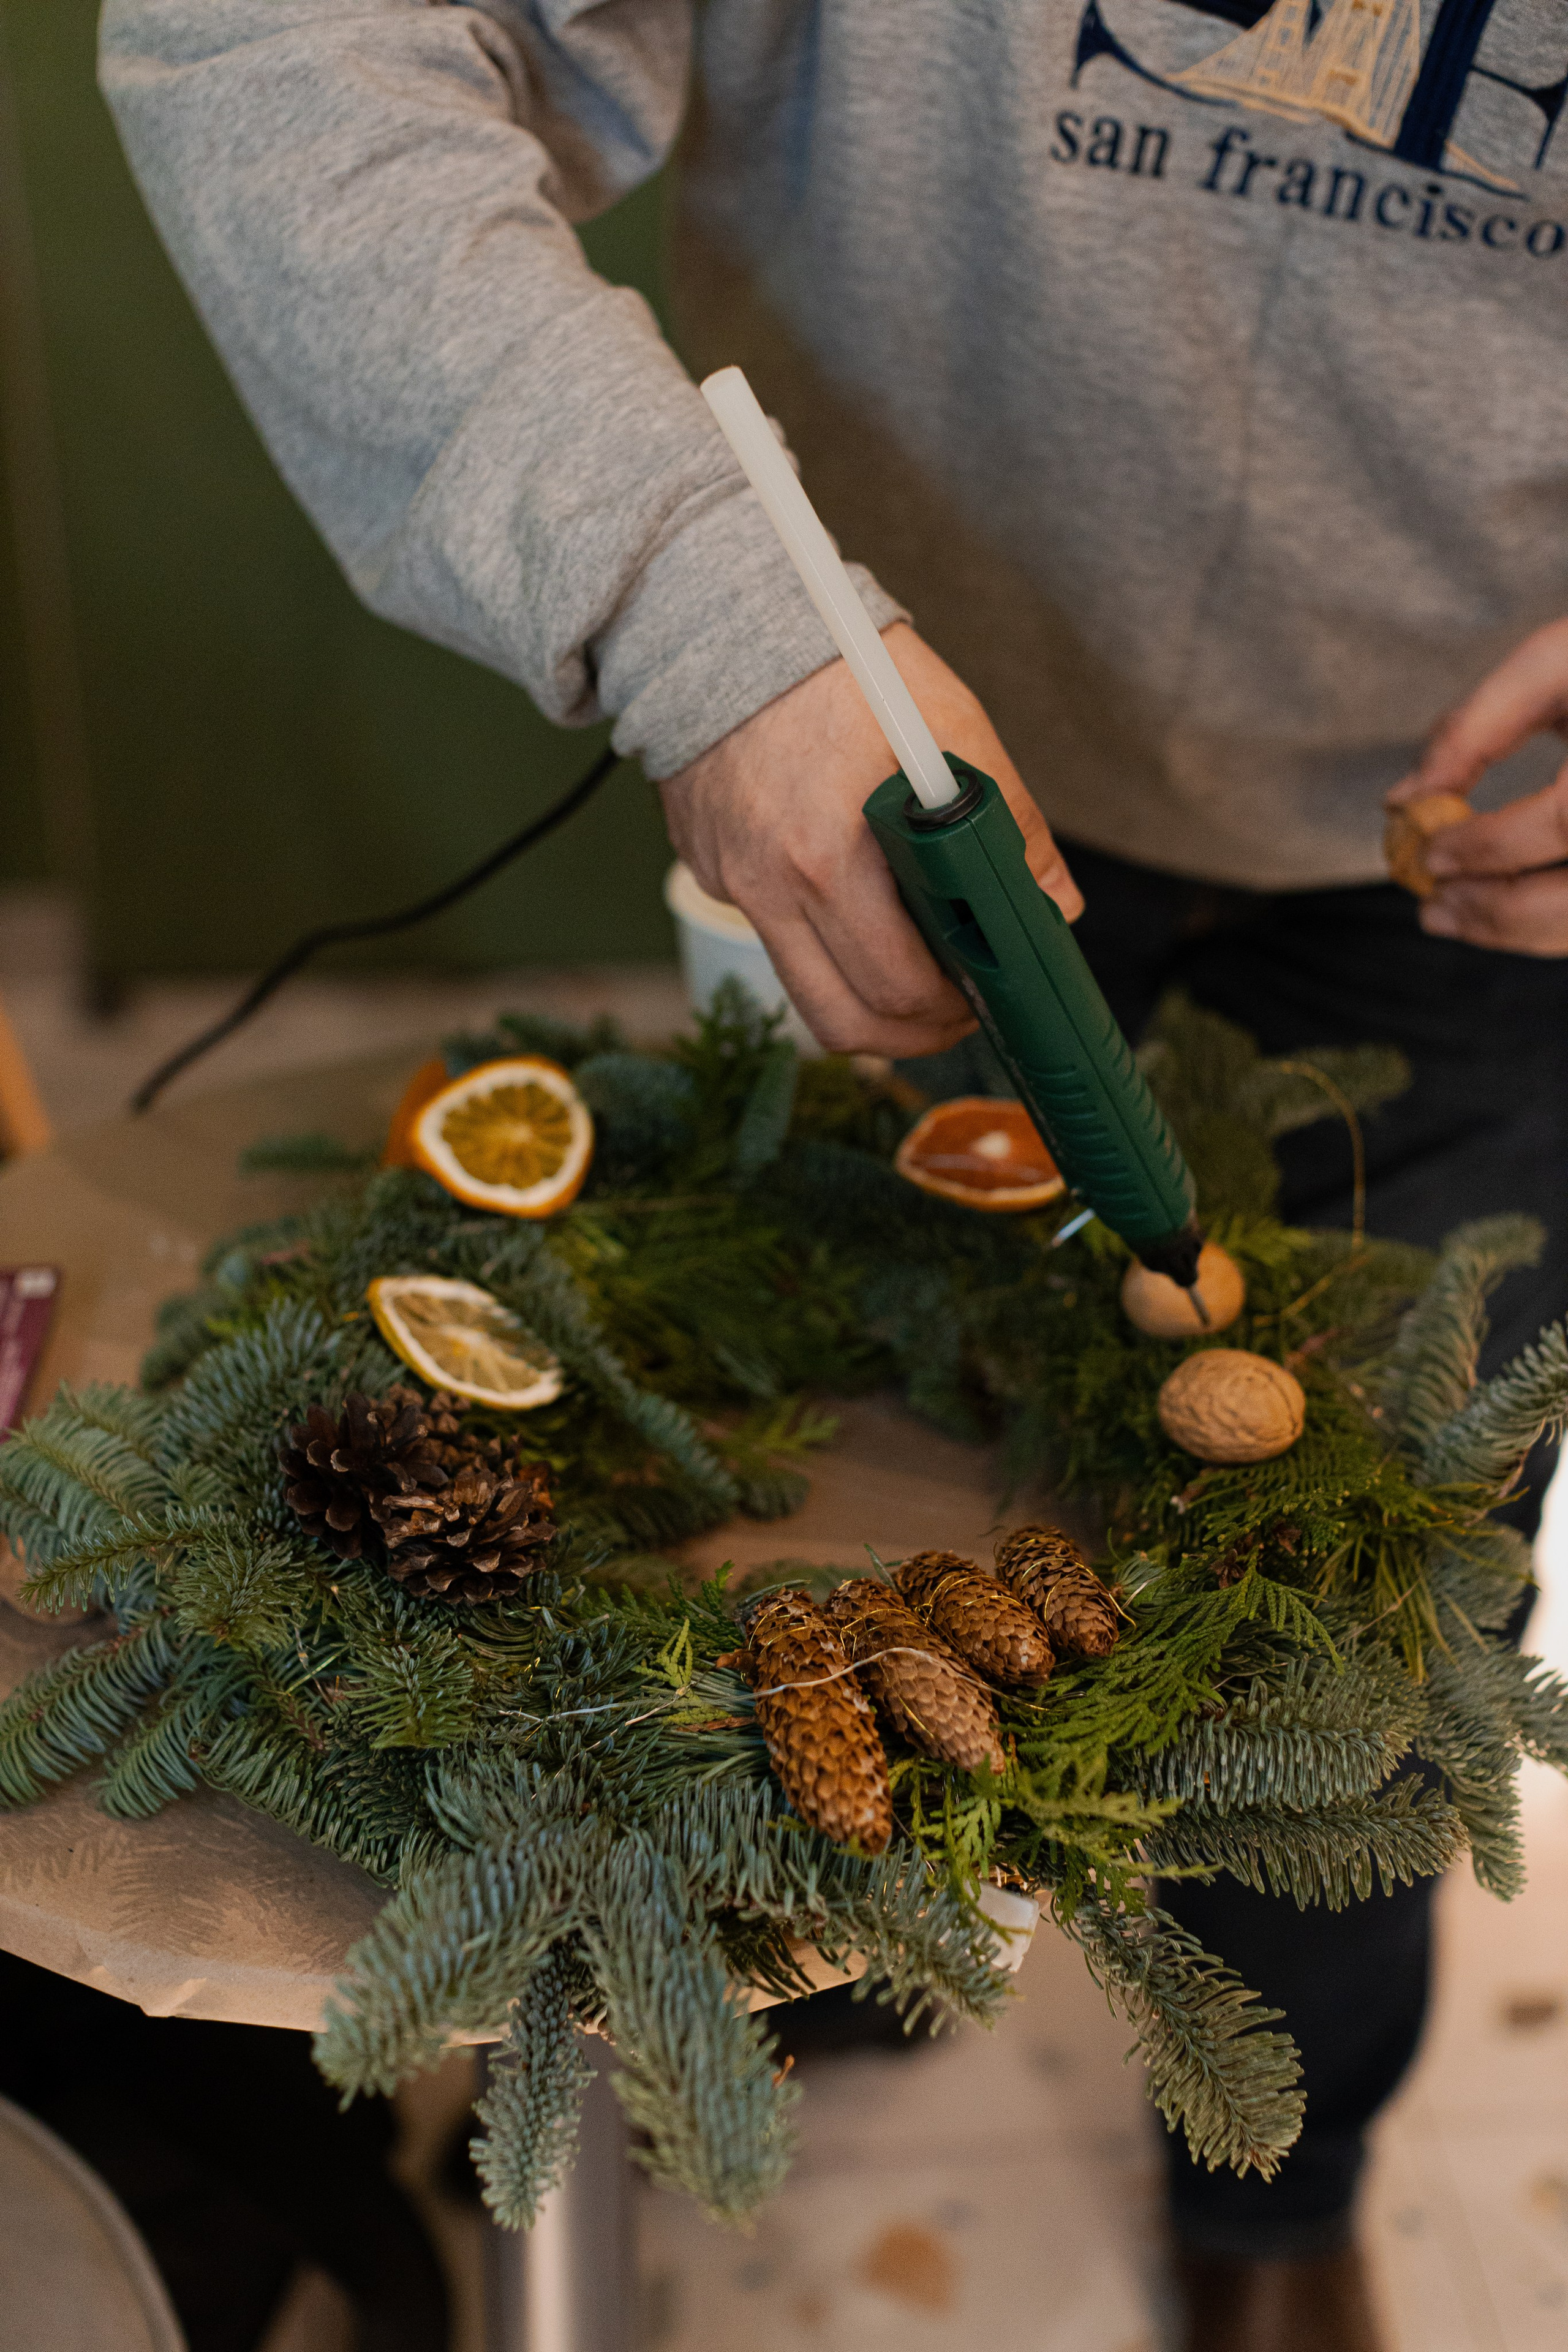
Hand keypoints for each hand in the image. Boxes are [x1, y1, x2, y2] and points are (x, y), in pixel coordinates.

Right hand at [659, 623, 1079, 1054]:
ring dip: (867, 1008)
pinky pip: (771, 935)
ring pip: (805, 997)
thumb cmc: (839, 661)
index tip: (983, 999)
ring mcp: (730, 883)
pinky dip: (821, 940)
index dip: (952, 1012)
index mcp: (829, 859)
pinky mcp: (709, 868)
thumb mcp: (948, 724)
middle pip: (847, 1021)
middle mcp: (770, 887)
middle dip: (915, 1030)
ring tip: (912, 982)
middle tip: (955, 1008)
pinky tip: (853, 899)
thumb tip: (1053, 902)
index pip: (898, 988)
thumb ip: (1008, 819)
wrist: (716, 612)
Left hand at [1386, 618, 1567, 953]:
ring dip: (1516, 935)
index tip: (1428, 855)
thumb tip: (1404, 800)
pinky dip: (1548, 929)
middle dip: (1496, 911)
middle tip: (1432, 908)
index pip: (1564, 822)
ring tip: (1452, 915)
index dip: (1489, 847)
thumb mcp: (1554, 663)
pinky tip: (1499, 913)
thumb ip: (1474, 727)